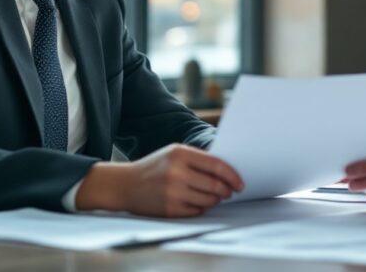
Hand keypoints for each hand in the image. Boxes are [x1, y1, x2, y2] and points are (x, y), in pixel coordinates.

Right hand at [76, 144, 243, 216]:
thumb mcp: (174, 153)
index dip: (232, 175)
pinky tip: (198, 203)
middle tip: (230, 192)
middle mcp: (177, 173)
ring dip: (216, 200)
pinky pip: (197, 211)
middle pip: (215, 185)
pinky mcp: (169, 209)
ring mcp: (172, 192)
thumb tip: (227, 170)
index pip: (216, 165)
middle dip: (226, 190)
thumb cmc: (155, 167)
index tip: (240, 182)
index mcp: (180, 154)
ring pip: (208, 200)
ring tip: (214, 197)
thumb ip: (198, 159)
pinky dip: (202, 208)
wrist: (126, 185)